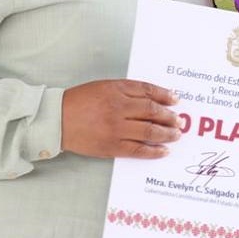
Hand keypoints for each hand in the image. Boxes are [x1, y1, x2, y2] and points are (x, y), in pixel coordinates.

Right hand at [62, 79, 180, 158]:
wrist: (58, 119)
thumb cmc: (81, 100)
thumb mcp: (105, 87)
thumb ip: (128, 90)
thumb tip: (153, 98)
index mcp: (118, 91)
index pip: (148, 92)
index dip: (165, 96)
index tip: (176, 100)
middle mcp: (119, 109)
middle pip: (152, 111)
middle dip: (169, 116)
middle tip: (180, 121)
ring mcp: (116, 129)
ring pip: (149, 131)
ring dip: (167, 133)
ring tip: (176, 135)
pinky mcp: (111, 146)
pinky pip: (138, 150)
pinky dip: (153, 151)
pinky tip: (164, 150)